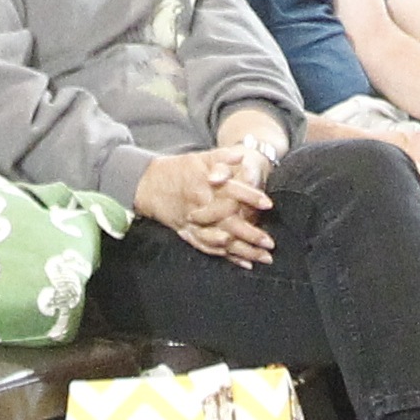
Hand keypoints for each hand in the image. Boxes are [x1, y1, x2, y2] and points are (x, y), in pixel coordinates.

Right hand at [137, 150, 275, 264]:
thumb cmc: (179, 169)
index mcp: (206, 185)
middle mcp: (201, 206)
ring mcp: (194, 223)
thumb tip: (241, 155)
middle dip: (250, 235)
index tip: (268, 204)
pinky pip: (209, 248)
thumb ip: (222, 157)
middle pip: (229, 223)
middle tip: (270, 244)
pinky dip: (226, 257)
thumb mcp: (200, 157)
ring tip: (263, 258)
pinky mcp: (189, 233)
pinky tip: (243, 264)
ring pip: (221, 241)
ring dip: (243, 251)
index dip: (250, 197)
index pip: (232, 191)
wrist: (148, 183)